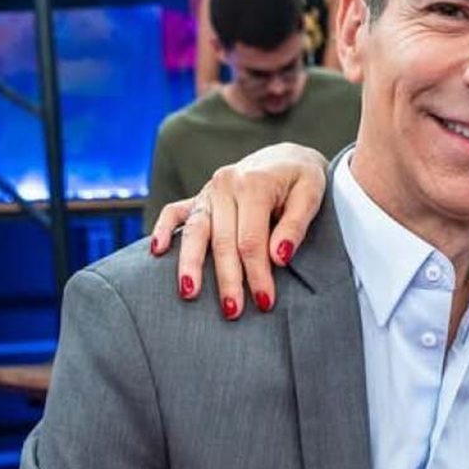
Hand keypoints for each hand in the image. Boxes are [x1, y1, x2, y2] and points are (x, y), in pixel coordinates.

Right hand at [149, 143, 329, 318]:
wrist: (287, 157)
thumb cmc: (303, 179)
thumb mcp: (311, 195)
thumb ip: (295, 225)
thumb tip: (278, 257)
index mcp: (254, 184)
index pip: (251, 240)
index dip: (257, 274)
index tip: (265, 301)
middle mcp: (226, 185)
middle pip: (222, 241)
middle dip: (227, 279)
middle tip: (233, 311)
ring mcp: (210, 190)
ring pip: (195, 231)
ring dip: (191, 265)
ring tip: (190, 294)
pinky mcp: (200, 196)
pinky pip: (175, 212)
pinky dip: (164, 230)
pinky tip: (156, 251)